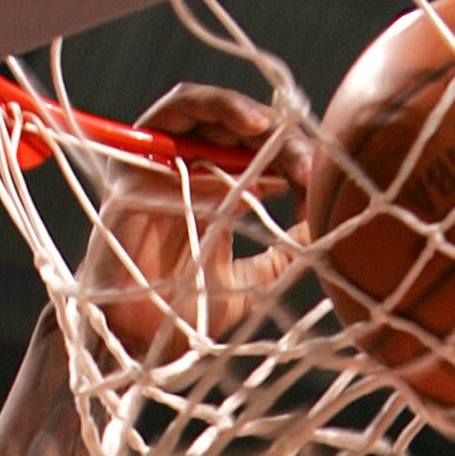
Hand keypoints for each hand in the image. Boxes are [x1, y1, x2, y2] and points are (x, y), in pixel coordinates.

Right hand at [85, 83, 311, 358]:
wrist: (140, 349)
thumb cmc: (185, 317)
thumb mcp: (251, 283)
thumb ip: (282, 255)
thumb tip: (324, 228)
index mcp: (210, 189)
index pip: (253, 149)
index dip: (290, 154)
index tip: (320, 180)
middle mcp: (182, 169)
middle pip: (232, 123)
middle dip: (275, 134)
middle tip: (308, 162)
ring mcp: (155, 168)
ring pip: (196, 106)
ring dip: (239, 111)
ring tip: (273, 128)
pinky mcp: (130, 175)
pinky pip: (169, 134)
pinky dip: (208, 126)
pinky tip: (248, 139)